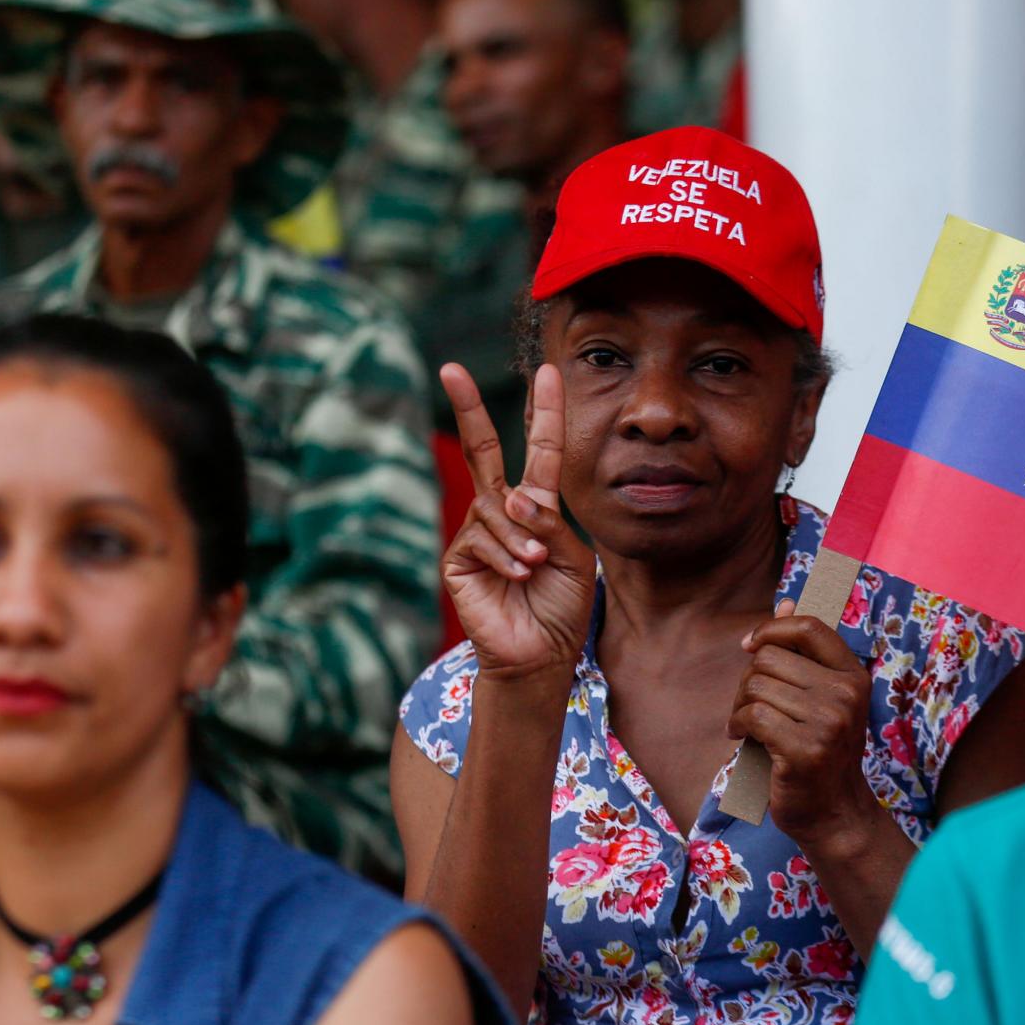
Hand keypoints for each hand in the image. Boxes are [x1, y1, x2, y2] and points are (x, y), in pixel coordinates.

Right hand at [440, 363, 595, 678]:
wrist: (541, 655)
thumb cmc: (561, 608)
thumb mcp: (574, 558)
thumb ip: (550, 523)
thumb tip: (513, 501)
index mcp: (538, 507)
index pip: (540, 451)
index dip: (545, 412)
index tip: (548, 372)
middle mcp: (504, 513)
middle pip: (483, 450)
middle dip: (467, 409)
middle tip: (450, 369)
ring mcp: (477, 534)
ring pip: (495, 509)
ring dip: (521, 537)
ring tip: (536, 566)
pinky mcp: (459, 560)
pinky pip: (480, 539)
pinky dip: (507, 557)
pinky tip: (518, 577)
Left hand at [727, 600, 878, 846]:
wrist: (833, 813)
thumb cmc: (819, 751)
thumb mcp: (820, 698)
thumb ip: (803, 654)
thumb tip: (787, 603)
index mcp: (853, 676)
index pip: (809, 627)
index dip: (771, 629)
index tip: (750, 646)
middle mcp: (846, 694)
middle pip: (769, 657)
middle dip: (748, 681)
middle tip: (750, 708)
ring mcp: (829, 722)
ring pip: (756, 687)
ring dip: (740, 707)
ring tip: (747, 727)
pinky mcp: (806, 749)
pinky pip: (753, 716)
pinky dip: (738, 726)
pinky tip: (744, 740)